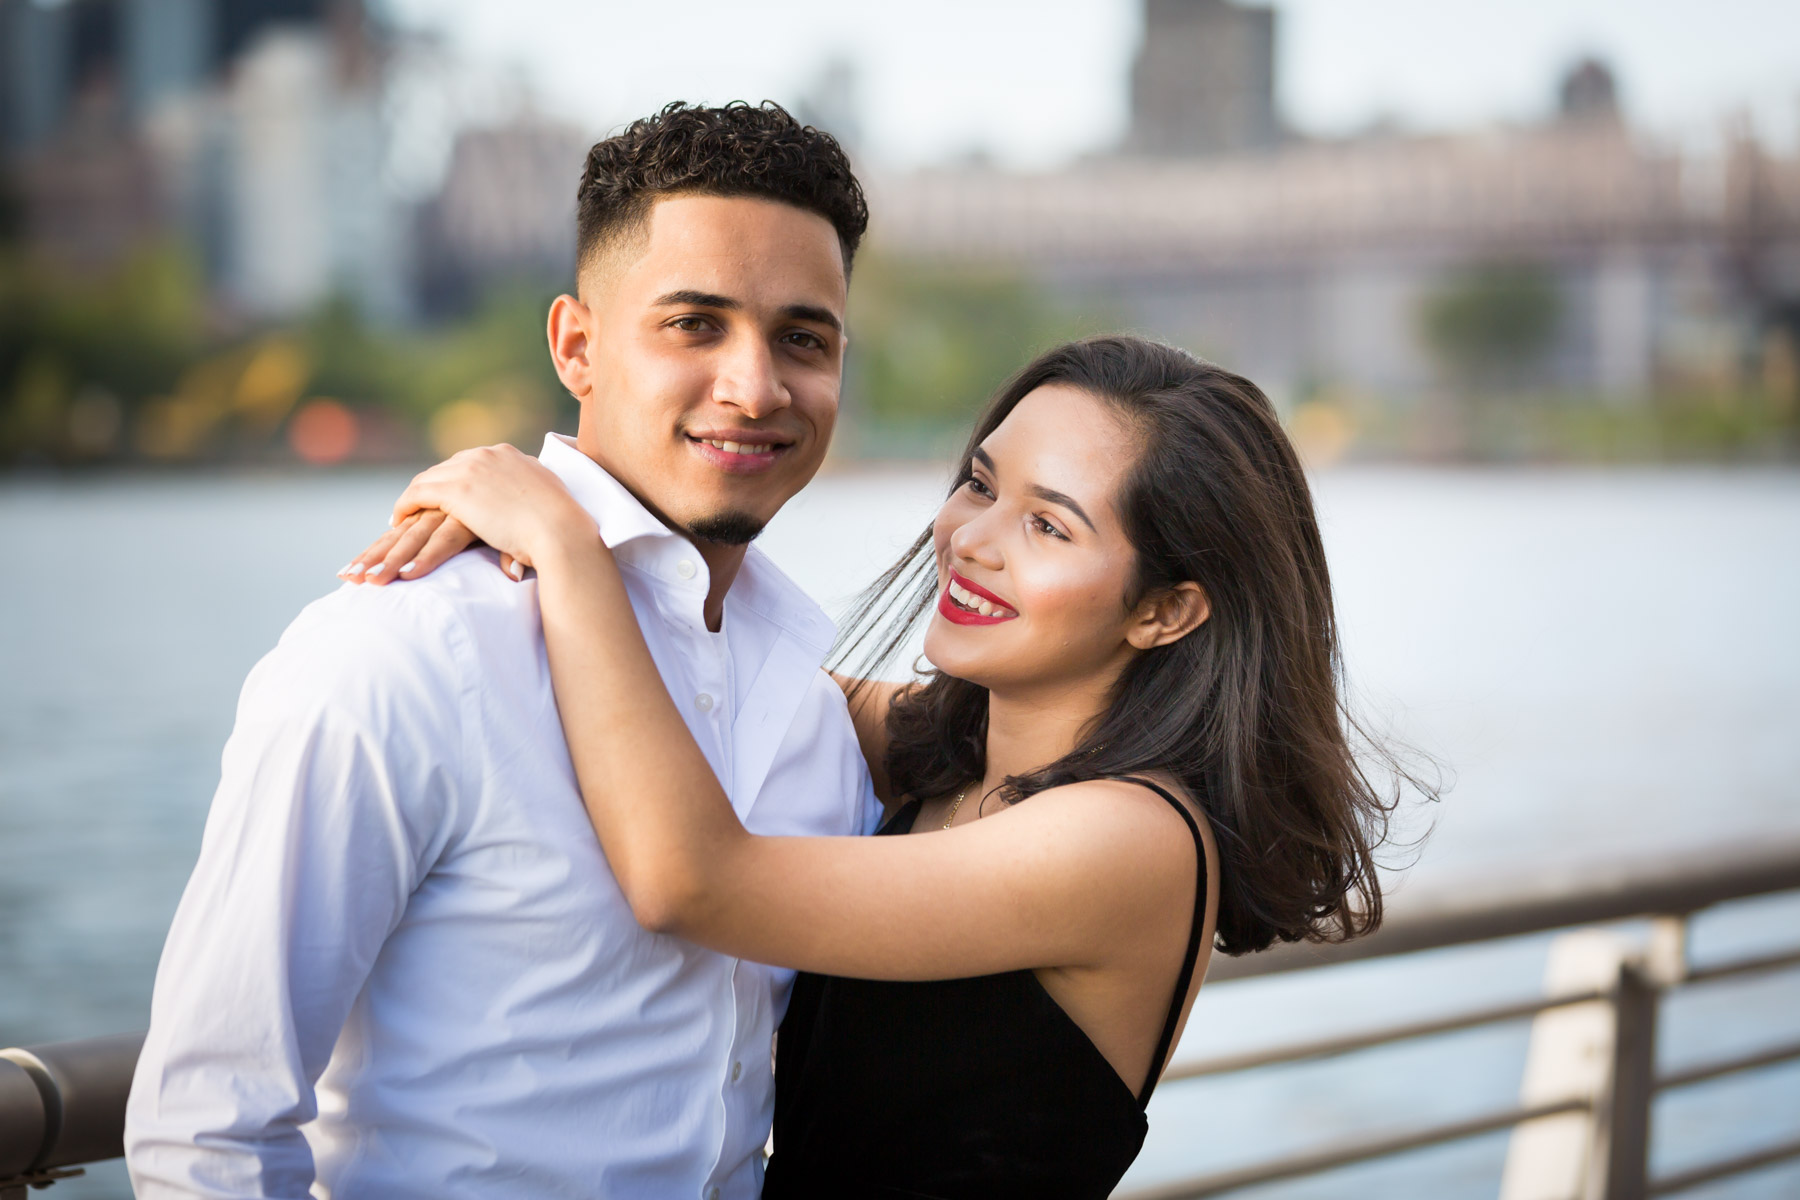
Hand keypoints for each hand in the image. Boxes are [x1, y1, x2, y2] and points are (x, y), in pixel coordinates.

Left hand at [339, 444, 594, 585]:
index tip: (446, 496)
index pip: (471, 463)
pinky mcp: (455, 490)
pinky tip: (398, 522)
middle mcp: (486, 455)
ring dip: (413, 499)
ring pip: (428, 479)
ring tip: (402, 518)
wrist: (560, 529)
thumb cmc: (562, 525)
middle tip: (417, 507)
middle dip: (430, 488)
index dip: (455, 480)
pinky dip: (405, 507)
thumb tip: (534, 504)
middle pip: (446, 468)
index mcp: (508, 455)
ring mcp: (470, 469)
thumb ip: (533, 493)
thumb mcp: (548, 497)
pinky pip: (417, 494)